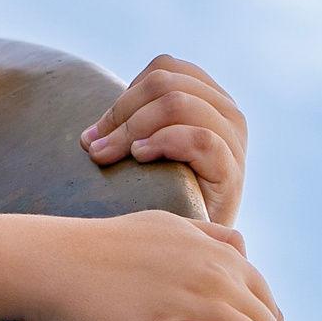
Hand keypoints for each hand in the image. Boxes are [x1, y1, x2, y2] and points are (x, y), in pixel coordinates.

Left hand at [80, 54, 248, 226]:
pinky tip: (140, 157)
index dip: (125, 94)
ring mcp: (234, 142)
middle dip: (121, 113)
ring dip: (133, 128)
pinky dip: (163, 142)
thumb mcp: (147, 155)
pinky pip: (200, 139)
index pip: (165, 69)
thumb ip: (131, 131)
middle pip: (165, 84)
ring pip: (178, 104)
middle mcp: (228, 114)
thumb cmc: (165, 202)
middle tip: (94, 148)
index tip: (98, 132)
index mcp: (209, 100)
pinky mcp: (232, 172)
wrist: (195, 251)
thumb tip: (87, 138)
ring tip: (109, 155)